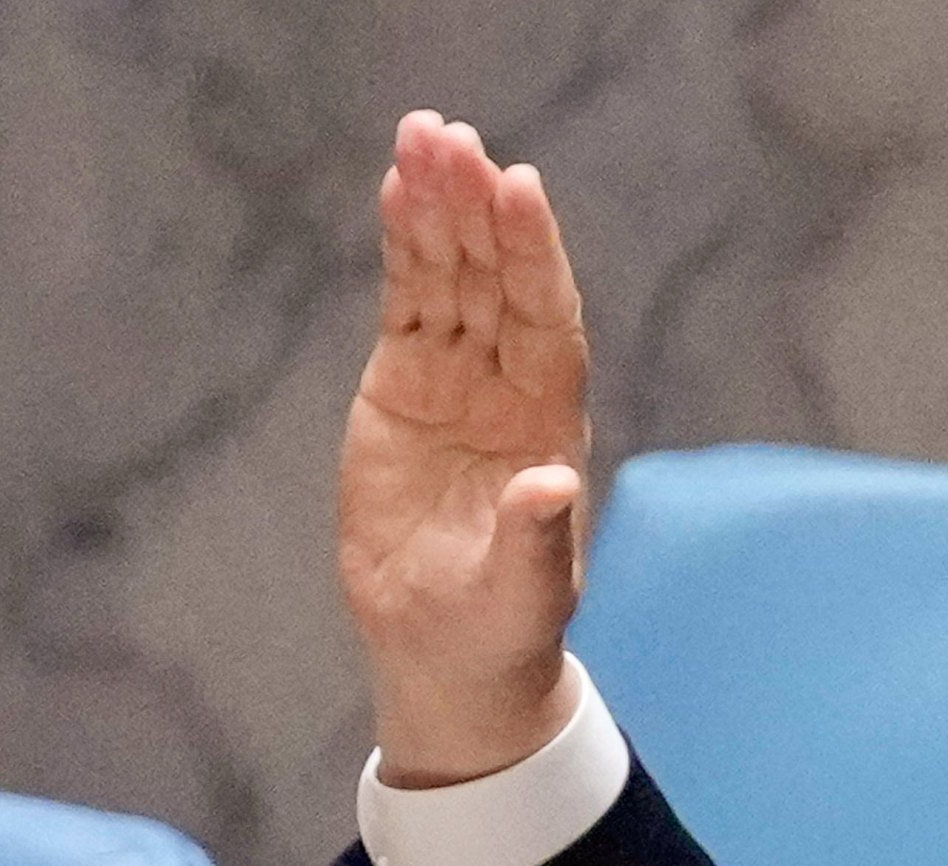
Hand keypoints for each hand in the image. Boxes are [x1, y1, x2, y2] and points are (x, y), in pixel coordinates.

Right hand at [339, 111, 590, 786]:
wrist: (445, 648)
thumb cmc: (501, 627)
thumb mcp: (522, 593)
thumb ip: (535, 539)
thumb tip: (550, 483)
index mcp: (549, 422)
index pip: (546, 321)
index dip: (534, 256)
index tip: (519, 189)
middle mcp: (509, 385)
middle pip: (497, 279)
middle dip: (478, 208)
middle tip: (453, 138)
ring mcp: (458, 378)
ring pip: (453, 275)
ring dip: (439, 206)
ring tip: (421, 136)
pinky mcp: (406, 382)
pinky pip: (410, 299)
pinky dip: (405, 245)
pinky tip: (397, 188)